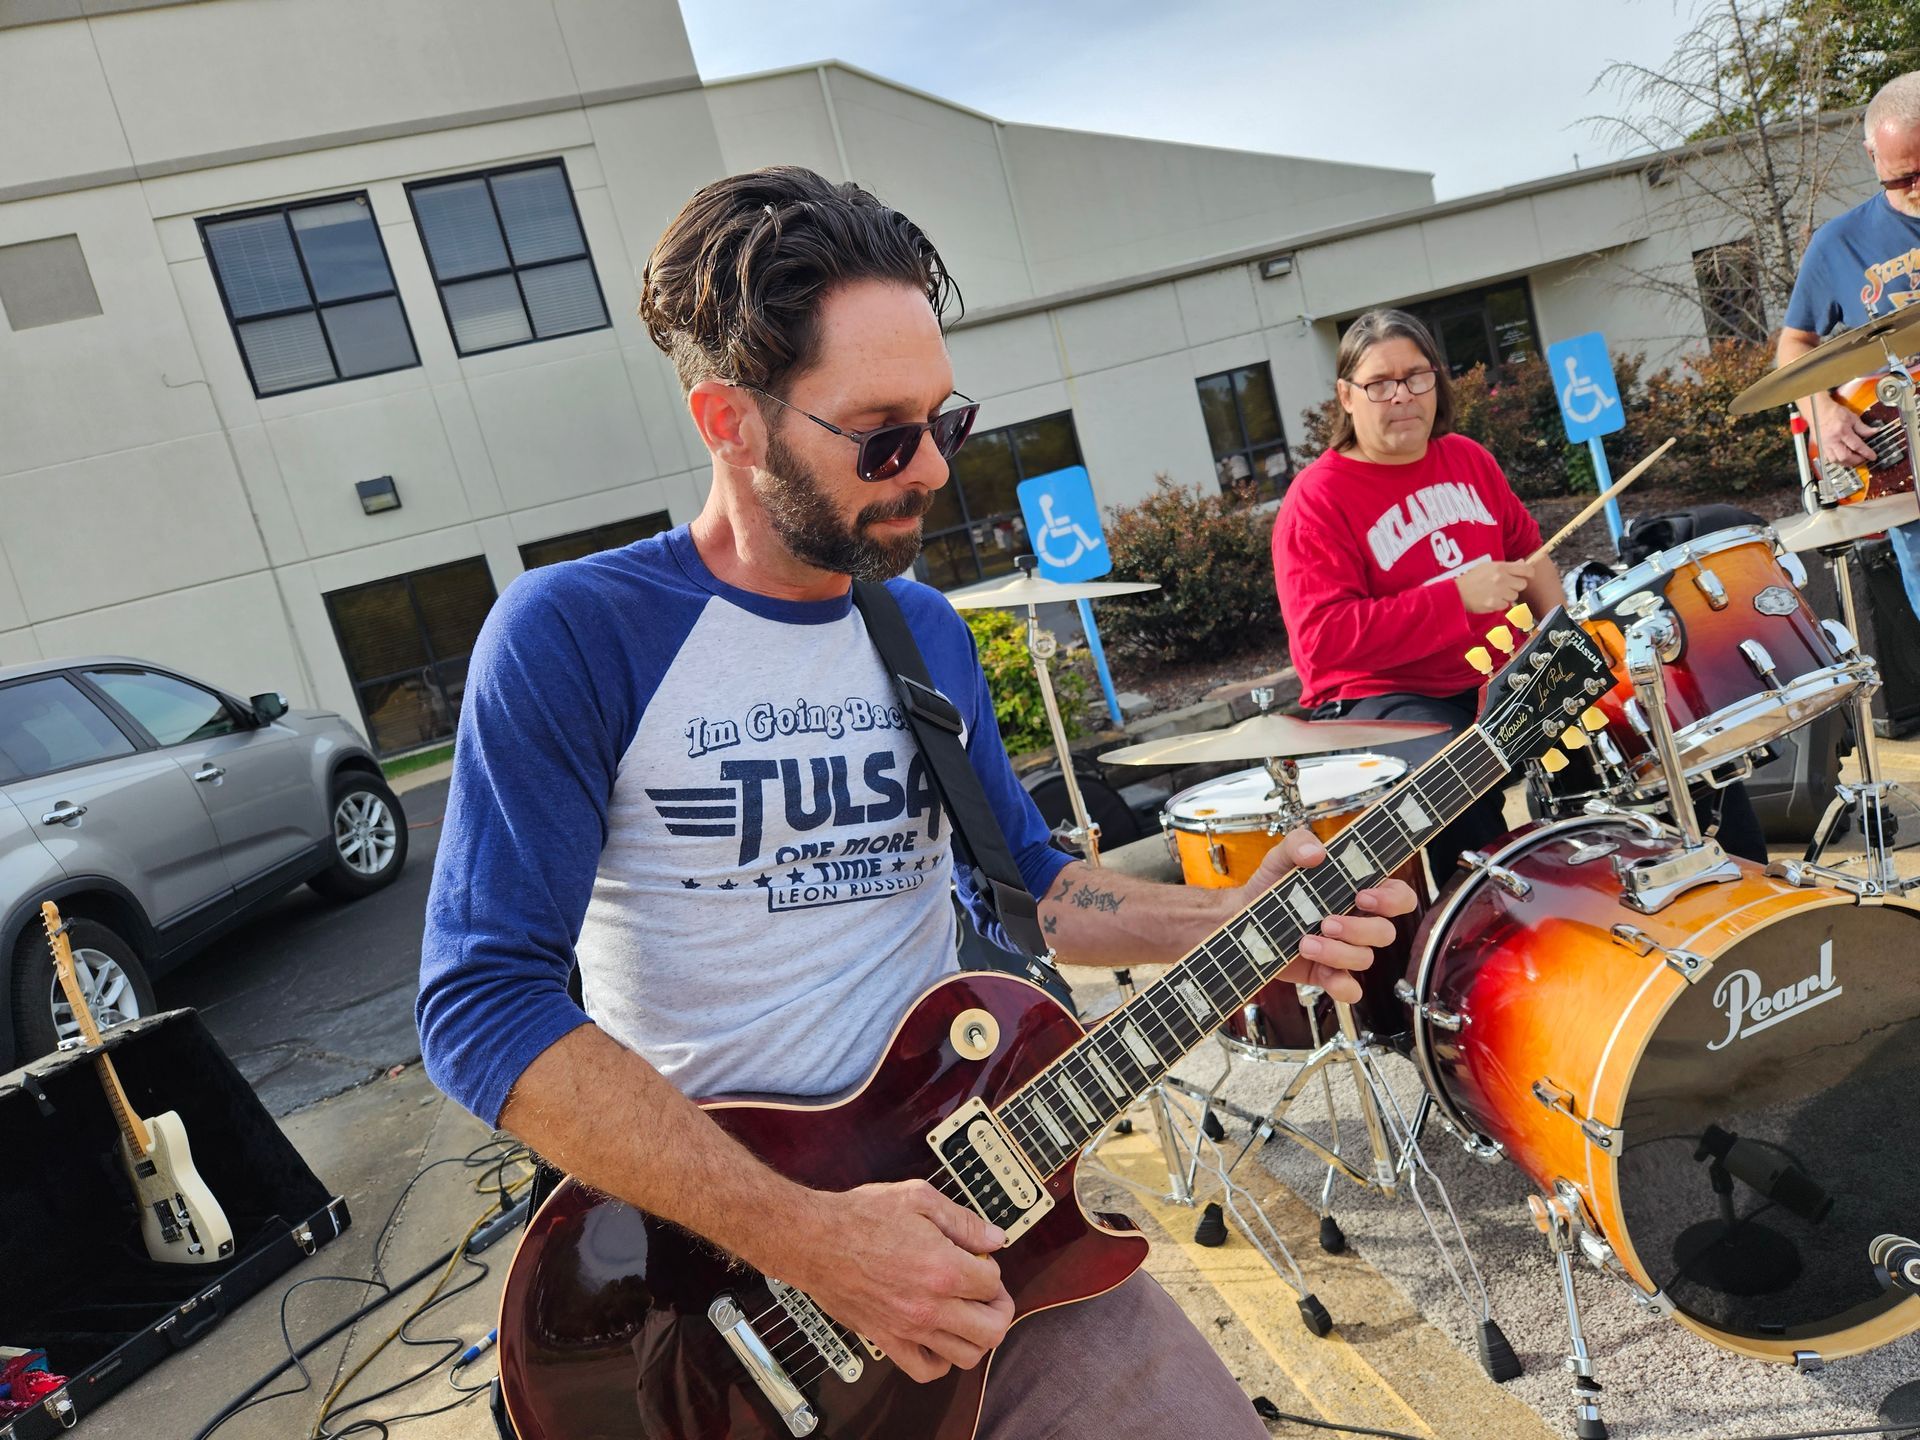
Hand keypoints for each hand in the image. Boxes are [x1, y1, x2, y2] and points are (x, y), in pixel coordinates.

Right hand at [778, 1180, 1013, 1382]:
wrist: (813, 1240)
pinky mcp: (887, 1341)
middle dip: (999, 1309)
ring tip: (968, 1314)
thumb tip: (994, 1238)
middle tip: (988, 1293)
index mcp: (943, 1268)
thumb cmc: (859, 1217)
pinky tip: (940, 1337)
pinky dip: (942, 1361)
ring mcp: (909, 1329)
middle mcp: (930, 1306)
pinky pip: (927, 1371)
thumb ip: (962, 1220)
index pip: (993, 1284)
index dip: (992, 1268)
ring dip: (977, 1336)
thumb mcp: (918, 1198)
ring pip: (967, 1355)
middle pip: (992, 1329)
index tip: (980, 1260)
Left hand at [1238, 830, 1419, 1002]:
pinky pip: (1350, 989)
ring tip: (1304, 942)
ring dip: (1337, 952)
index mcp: (1358, 890)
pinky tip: (1321, 972)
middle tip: (1327, 922)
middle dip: (1359, 929)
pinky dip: (1342, 986)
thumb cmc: (1272, 883)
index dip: (1392, 899)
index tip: (1363, 895)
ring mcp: (1343, 949)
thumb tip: (1316, 852)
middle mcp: (1357, 921)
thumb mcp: (1281, 856)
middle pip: (1385, 932)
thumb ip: (1299, 842)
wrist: (1241, 914)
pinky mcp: (1325, 973)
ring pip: (1365, 958)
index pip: (1399, 896)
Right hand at [1454, 560, 1532, 614]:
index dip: (1529, 573)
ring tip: (1495, 592)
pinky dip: (1500, 603)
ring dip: (1507, 595)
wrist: (1456, 592)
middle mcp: (1501, 579)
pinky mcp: (1494, 604)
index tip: (1526, 575)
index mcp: (1500, 567)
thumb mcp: (1488, 566)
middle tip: (1505, 585)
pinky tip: (1490, 599)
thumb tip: (1523, 563)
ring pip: (1514, 596)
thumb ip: (1507, 566)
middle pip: (1522, 584)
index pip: (1526, 569)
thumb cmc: (1472, 578)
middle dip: (1515, 585)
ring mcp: (1498, 592)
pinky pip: (1506, 605)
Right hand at [1808, 391, 1877, 467]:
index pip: (1856, 446)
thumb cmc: (1834, 412)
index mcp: (1842, 431)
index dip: (1866, 453)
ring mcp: (1825, 444)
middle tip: (1863, 458)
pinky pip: (1829, 458)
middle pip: (1845, 456)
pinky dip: (1837, 461)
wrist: (1818, 411)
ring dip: (1846, 462)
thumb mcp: (1852, 417)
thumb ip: (1863, 427)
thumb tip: (1874, 432)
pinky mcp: (1821, 446)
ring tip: (1853, 459)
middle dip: (1856, 460)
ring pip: (1836, 460)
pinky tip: (1843, 458)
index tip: (1872, 457)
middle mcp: (1832, 440)